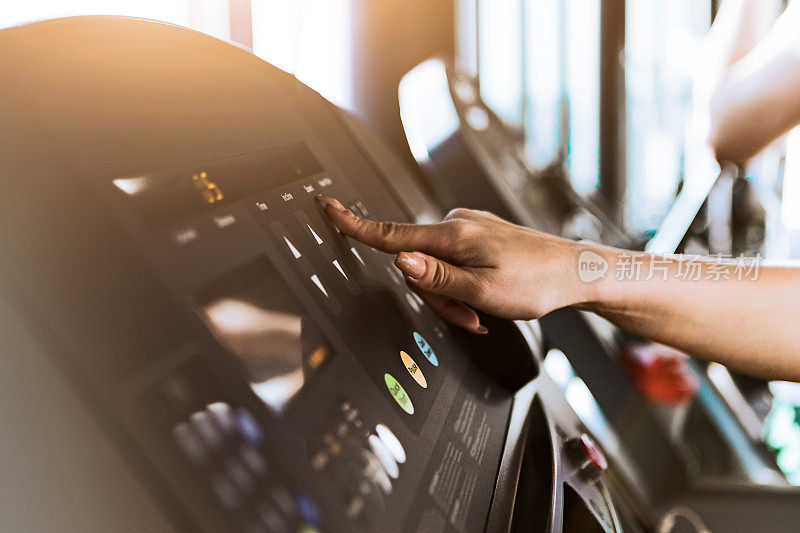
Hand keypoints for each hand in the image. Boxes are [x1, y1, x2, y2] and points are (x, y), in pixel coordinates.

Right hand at [317, 196, 605, 333]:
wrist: (574, 272)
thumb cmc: (537, 284)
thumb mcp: (482, 293)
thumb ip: (436, 278)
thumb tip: (400, 261)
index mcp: (454, 235)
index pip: (392, 233)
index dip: (355, 225)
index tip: (328, 208)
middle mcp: (459, 223)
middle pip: (417, 262)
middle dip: (434, 294)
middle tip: (467, 315)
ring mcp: (470, 227)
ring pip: (436, 266)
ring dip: (451, 294)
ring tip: (481, 311)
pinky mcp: (480, 234)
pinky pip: (454, 260)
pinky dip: (462, 283)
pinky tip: (485, 298)